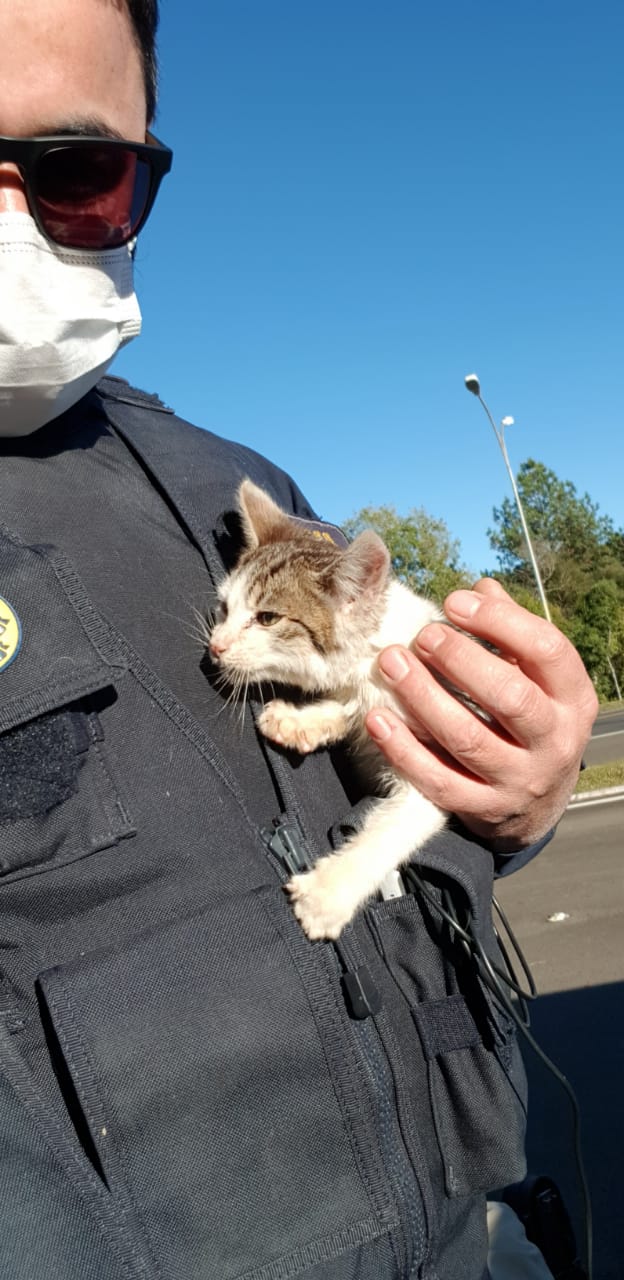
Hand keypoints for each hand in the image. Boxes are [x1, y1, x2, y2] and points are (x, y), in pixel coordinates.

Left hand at [366, 578, 598, 850]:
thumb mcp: (536, 679)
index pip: (546, 650)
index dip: (500, 621)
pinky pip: (438, 780)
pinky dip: (404, 750)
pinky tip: (378, 719)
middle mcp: (554, 741)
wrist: (537, 803)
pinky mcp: (483, 810)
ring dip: (423, 697)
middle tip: (423, 635)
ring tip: (391, 663)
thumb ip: (510, 634)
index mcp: (573, 698)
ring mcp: (519, 779)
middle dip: (460, 660)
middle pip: (510, 697)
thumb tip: (481, 589)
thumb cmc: (530, 720)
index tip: (455, 601)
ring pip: (467, 739)